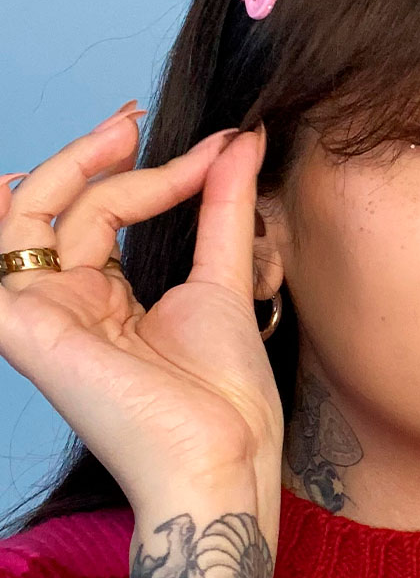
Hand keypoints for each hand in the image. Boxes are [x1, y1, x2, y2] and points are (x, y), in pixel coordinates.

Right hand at [0, 104, 283, 537]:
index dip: (159, 175)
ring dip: (74, 167)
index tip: (221, 147)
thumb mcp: (224, 280)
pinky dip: (10, 210)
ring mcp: (44, 315)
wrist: (225, 456)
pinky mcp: (26, 326)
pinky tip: (28, 175)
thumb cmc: (226, 395)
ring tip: (124, 134)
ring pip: (32, 216)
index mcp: (110, 302)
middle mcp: (70, 305)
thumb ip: (223, 207)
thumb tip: (240, 140)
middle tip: (139, 121)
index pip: (111, 216)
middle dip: (102, 158)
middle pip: (69, 209)